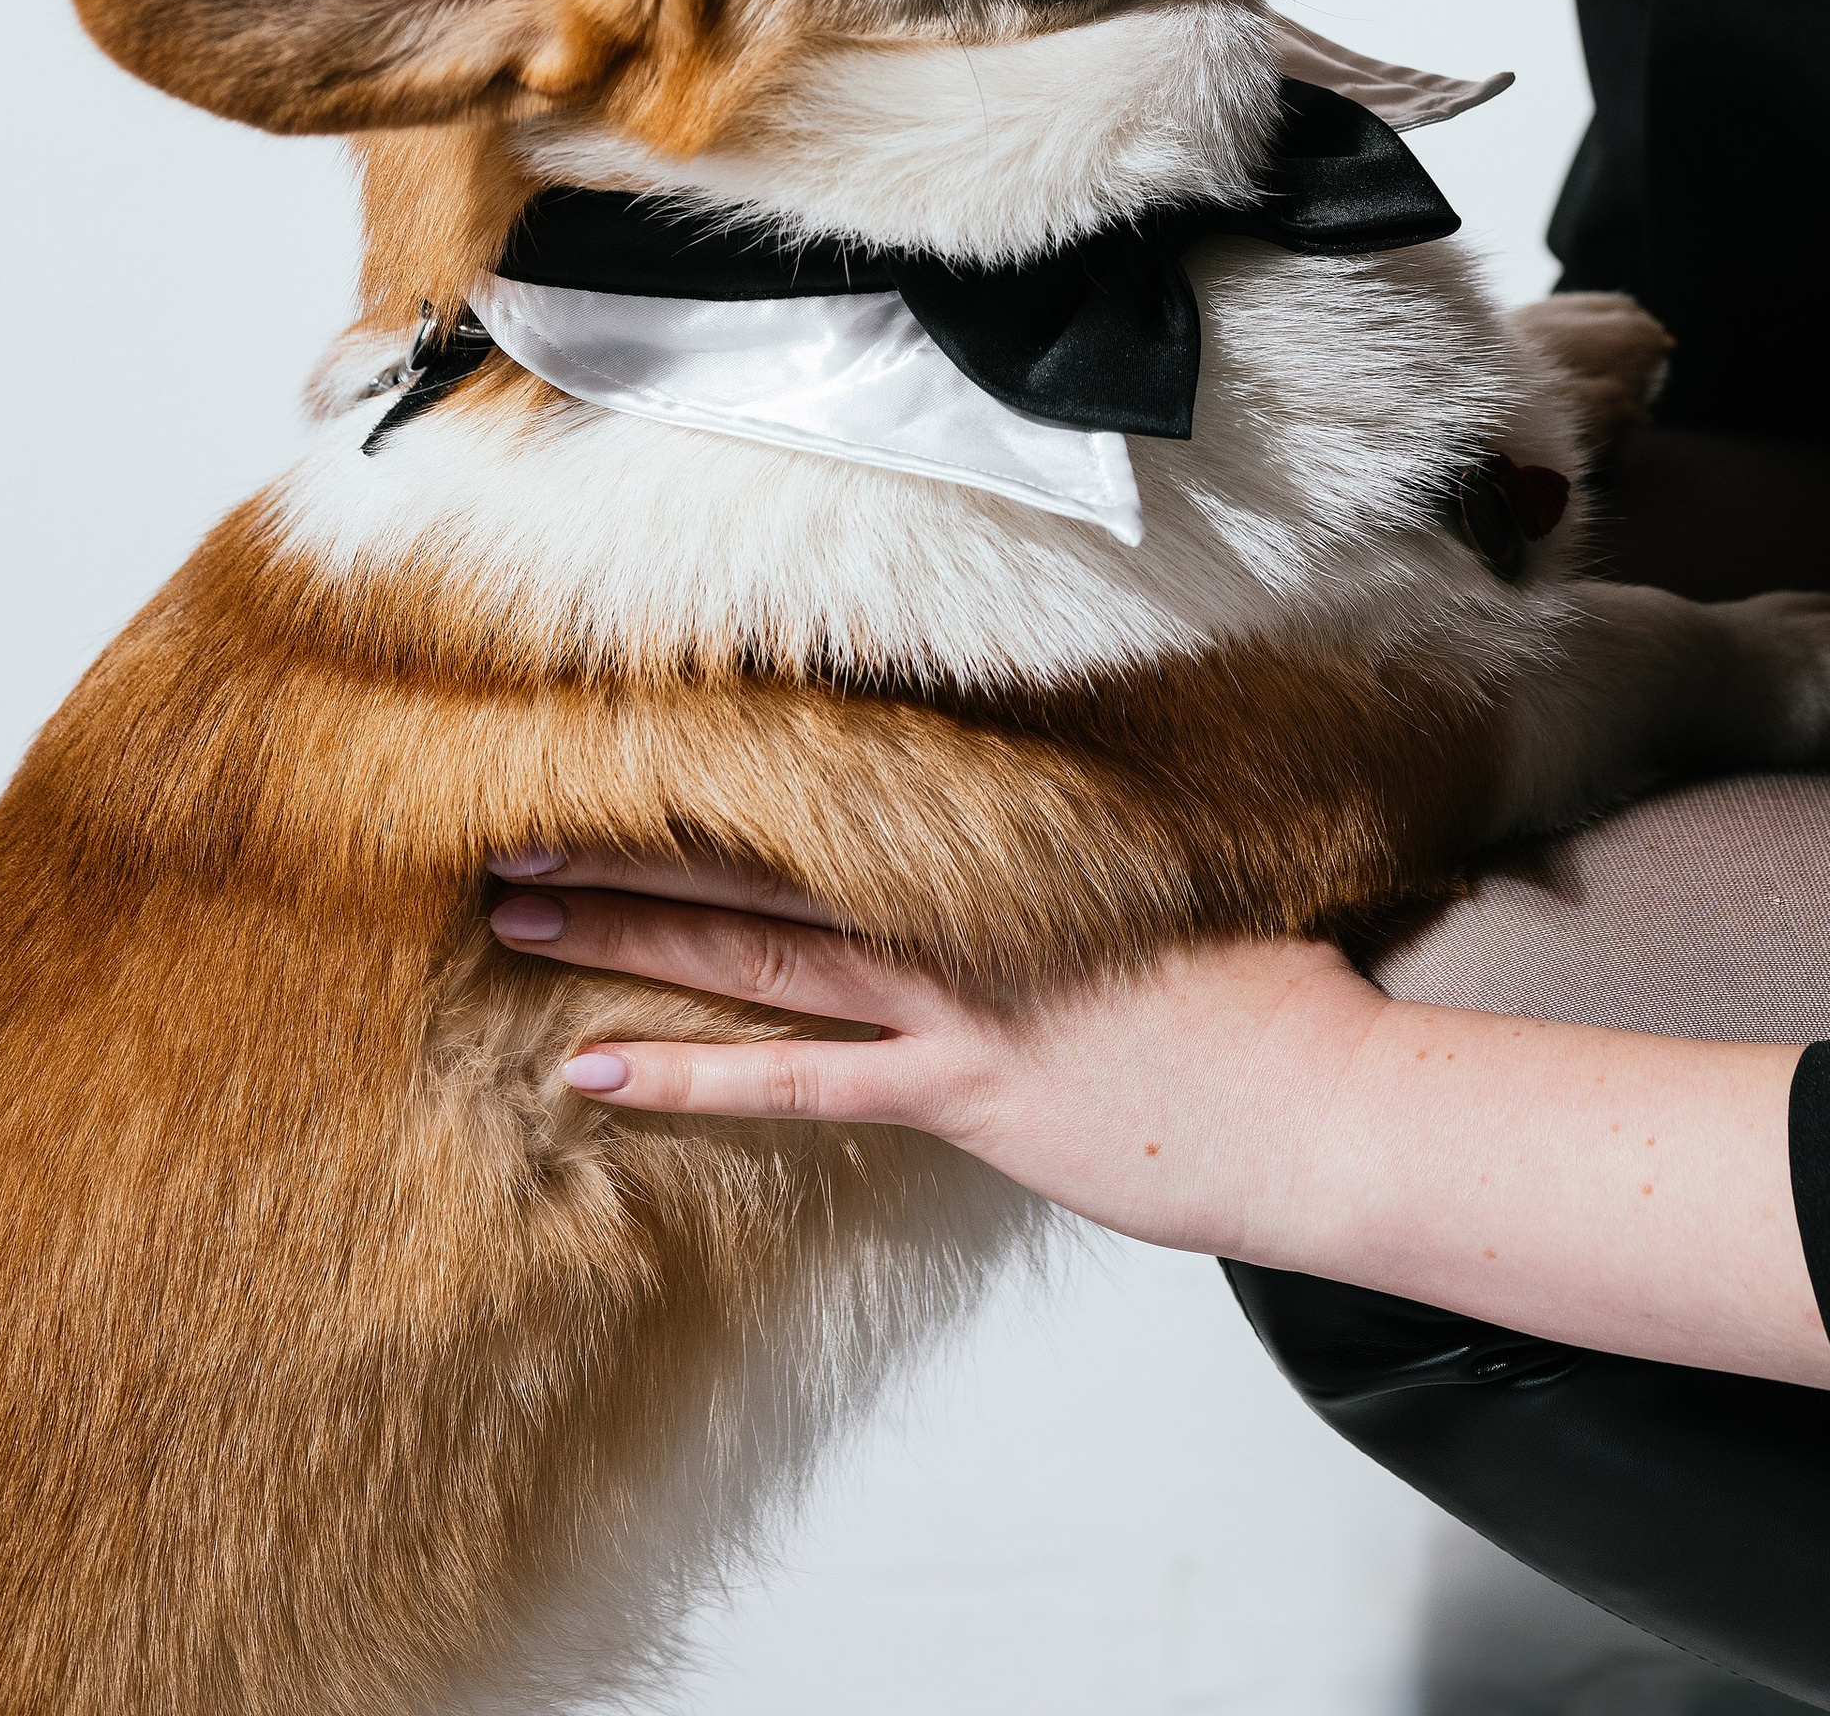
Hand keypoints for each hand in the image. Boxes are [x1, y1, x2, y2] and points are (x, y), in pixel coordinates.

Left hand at [486, 849, 1383, 1258]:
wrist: (1317, 1093)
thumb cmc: (1260, 1001)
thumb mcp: (1159, 894)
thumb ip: (1067, 861)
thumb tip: (1002, 830)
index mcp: (1002, 845)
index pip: (839, 789)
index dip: (727, 765)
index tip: (630, 735)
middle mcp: (960, 906)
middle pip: (766, 855)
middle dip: (634, 836)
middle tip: (511, 819)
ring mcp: (955, 998)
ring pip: (757, 949)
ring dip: (630, 928)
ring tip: (516, 915)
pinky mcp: (960, 1086)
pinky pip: (799, 1080)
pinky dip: (690, 1073)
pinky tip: (596, 1070)